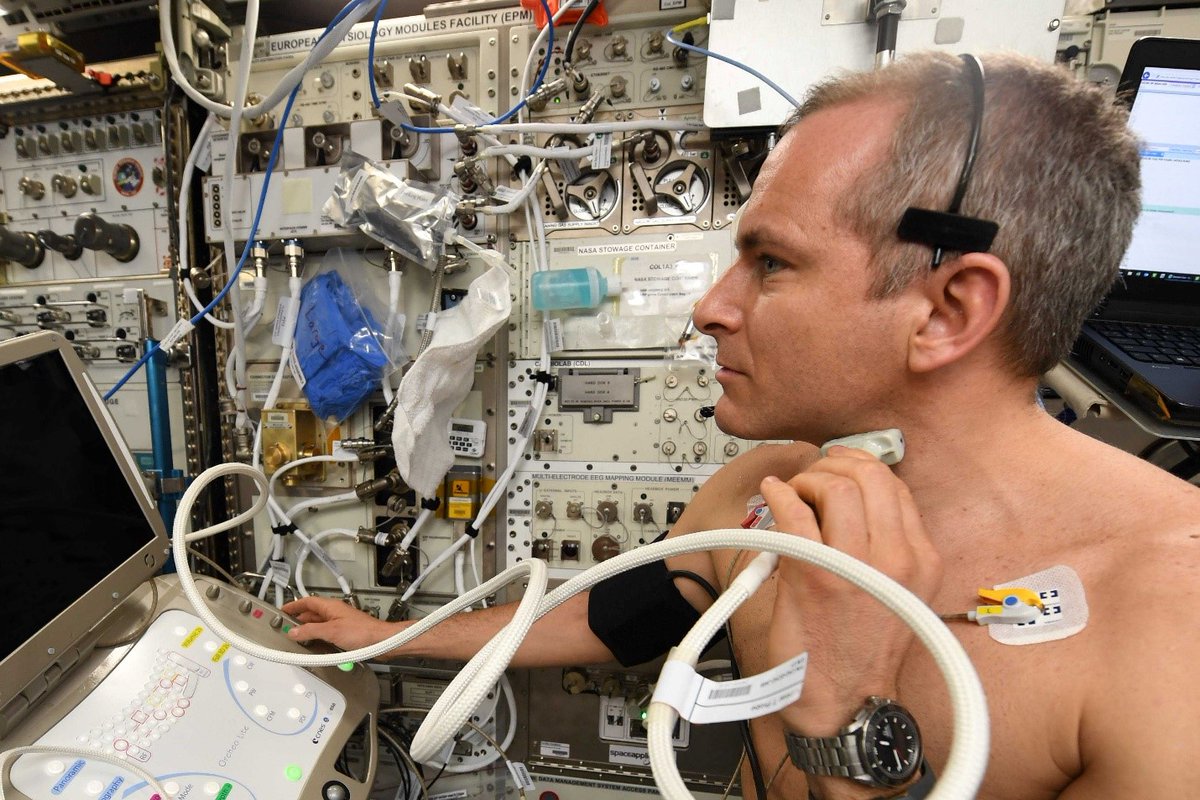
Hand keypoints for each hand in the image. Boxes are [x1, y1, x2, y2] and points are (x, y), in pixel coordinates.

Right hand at [282, 596, 405, 653]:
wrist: (381, 641)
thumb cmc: (362, 632)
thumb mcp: (331, 631)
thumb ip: (311, 631)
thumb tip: (294, 631)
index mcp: (331, 606)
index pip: (307, 602)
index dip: (294, 606)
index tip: (282, 611)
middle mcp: (334, 613)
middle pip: (311, 614)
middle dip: (298, 621)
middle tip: (286, 628)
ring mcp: (340, 623)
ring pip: (318, 625)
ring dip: (308, 631)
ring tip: (297, 639)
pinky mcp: (345, 634)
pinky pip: (326, 634)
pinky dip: (318, 639)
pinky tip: (315, 647)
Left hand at [760, 446, 941, 734]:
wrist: (845, 701)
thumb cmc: (862, 648)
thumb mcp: (897, 590)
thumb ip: (885, 542)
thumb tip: (854, 494)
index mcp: (920, 558)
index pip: (894, 485)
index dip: (860, 466)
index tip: (839, 467)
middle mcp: (896, 558)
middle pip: (868, 475)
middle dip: (833, 466)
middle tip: (812, 478)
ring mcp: (855, 564)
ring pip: (835, 486)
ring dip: (806, 479)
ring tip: (794, 494)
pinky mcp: (814, 574)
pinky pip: (795, 513)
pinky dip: (778, 494)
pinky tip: (772, 496)